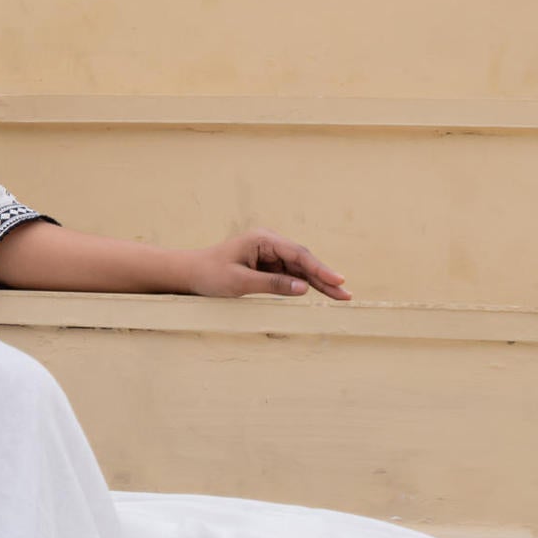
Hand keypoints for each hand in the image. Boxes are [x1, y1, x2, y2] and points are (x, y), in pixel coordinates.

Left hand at [182, 229, 349, 300]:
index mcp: (262, 240)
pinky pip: (291, 276)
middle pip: (303, 260)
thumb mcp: (240, 282)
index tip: (338, 280)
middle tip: (347, 294)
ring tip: (341, 297)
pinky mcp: (267, 266)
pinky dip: (305, 285)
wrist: (190, 273)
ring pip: (300, 269)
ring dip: (319, 283)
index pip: (297, 254)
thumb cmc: (211, 275)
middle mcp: (268, 243)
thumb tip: (303, 288)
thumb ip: (272, 284)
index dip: (319, 268)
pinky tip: (322, 293)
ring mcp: (269, 254)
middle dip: (325, 277)